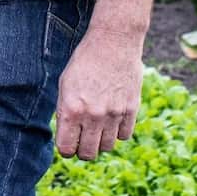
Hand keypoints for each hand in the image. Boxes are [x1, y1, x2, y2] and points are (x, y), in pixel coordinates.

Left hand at [54, 32, 142, 160]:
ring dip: (101, 141)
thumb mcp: (65, 85)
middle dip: (83, 149)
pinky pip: (124, 135)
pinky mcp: (131, 109)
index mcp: (72, 109)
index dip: (66, 148)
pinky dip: (118, 132)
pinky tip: (112, 118)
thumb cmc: (85, 62)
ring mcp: (114, 114)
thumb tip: (66, 137)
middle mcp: (93, 115)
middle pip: (88, 153)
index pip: (67, 149)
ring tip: (98, 127)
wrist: (113, 42)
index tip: (69, 142)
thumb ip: (65, 112)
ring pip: (107, 147)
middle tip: (83, 139)